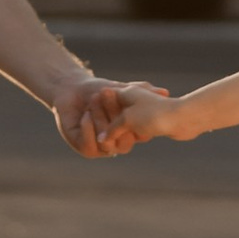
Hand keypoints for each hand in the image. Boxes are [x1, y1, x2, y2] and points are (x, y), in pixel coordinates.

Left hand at [53, 76, 170, 157]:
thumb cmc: (101, 90)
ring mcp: (104, 148)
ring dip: (101, 120)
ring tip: (94, 100)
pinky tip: (86, 115)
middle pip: (125, 141)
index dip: (136, 119)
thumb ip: (143, 91)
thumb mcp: (124, 88)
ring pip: (108, 144)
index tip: (127, 96)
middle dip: (115, 114)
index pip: (141, 134)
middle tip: (106, 92)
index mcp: (133, 130)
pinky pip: (90, 147)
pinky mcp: (87, 149)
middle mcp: (120, 142)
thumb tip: (164, 92)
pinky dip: (89, 130)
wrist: (74, 90)